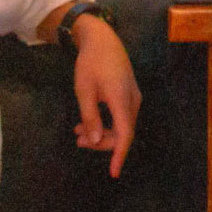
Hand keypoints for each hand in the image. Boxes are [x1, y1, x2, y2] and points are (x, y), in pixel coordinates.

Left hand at [70, 15, 140, 176]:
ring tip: (78, 133)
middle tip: (78, 141)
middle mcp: (133, 99)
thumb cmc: (90, 63)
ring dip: (102, 133)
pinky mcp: (130, 93)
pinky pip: (121, 115)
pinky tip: (88, 122)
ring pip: (122, 125)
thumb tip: (97, 141)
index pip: (125, 135)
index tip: (113, 173)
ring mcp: (133, 96)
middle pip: (122, 132)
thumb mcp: (84, 91)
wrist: (102, 38)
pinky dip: (107, 123)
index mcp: (122, 99)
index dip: (119, 155)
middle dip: (101, 142)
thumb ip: (90, 117)